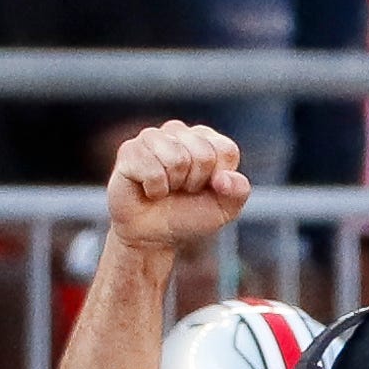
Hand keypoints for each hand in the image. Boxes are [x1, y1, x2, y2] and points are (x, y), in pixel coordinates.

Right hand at [108, 121, 249, 248]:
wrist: (153, 236)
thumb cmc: (188, 216)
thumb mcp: (225, 209)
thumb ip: (238, 191)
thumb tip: (224, 178)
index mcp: (206, 139)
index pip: (225, 150)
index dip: (219, 179)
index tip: (206, 189)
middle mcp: (179, 131)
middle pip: (202, 154)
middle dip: (195, 182)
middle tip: (182, 191)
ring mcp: (152, 138)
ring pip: (177, 158)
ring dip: (174, 185)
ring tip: (166, 188)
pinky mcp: (129, 150)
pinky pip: (152, 169)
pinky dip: (155, 189)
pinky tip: (149, 190)